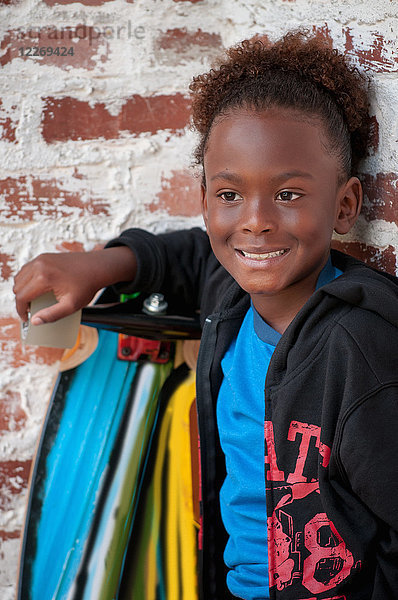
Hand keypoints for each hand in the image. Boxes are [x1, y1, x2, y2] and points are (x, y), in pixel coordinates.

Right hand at [13, 247, 136, 323]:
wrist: (97, 267)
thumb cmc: (87, 286)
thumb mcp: (71, 305)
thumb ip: (52, 315)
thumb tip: (35, 321)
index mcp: (43, 277)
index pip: (21, 296)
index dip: (21, 310)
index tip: (26, 318)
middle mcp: (39, 265)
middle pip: (18, 286)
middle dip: (21, 301)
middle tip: (31, 310)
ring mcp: (41, 259)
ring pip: (20, 277)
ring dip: (23, 290)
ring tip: (33, 301)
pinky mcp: (44, 256)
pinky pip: (27, 269)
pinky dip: (27, 280)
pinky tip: (36, 289)